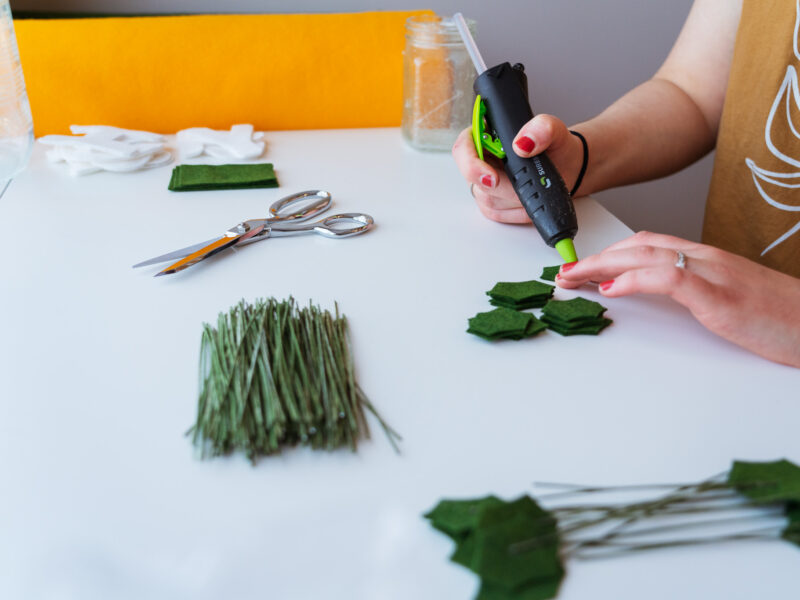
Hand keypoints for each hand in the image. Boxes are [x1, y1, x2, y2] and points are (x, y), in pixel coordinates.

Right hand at [451, 114, 584, 222]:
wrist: (565, 168)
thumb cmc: (555, 147)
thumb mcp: (554, 130)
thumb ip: (542, 128)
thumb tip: (523, 143)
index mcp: (486, 135)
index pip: (462, 148)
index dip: (471, 163)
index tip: (492, 176)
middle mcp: (480, 159)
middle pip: (474, 180)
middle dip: (503, 186)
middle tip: (523, 185)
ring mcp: (483, 184)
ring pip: (488, 199)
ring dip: (514, 198)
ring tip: (534, 187)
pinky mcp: (491, 204)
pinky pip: (498, 214)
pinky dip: (517, 211)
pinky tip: (529, 200)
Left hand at [555, 231, 799, 367]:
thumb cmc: (778, 317)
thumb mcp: (728, 298)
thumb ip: (694, 290)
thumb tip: (654, 292)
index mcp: (706, 258)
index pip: (647, 243)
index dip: (609, 252)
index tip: (581, 266)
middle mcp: (706, 258)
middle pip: (638, 245)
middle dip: (596, 257)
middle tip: (564, 272)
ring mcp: (712, 273)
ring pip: (645, 254)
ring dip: (602, 265)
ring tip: (573, 277)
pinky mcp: (719, 296)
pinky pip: (668, 278)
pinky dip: (633, 279)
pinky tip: (610, 289)